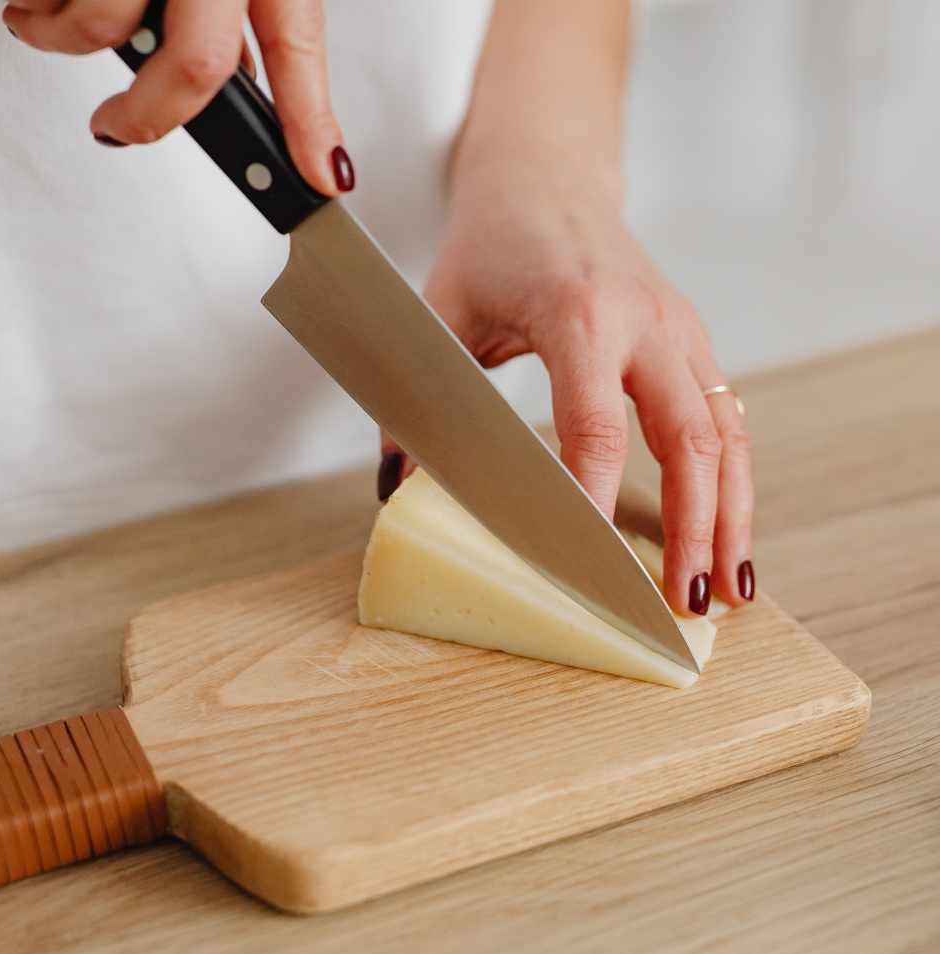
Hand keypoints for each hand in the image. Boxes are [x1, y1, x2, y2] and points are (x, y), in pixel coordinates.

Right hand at [2, 0, 353, 193]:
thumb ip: (251, 6)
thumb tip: (244, 80)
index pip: (297, 46)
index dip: (311, 126)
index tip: (321, 182)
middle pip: (193, 64)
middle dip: (147, 118)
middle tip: (116, 129)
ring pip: (105, 22)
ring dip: (64, 40)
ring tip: (47, 27)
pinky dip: (34, 0)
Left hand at [379, 162, 754, 615]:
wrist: (548, 177)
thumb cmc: (494, 240)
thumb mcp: (442, 310)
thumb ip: (419, 397)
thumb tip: (397, 487)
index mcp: (581, 314)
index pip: (596, 429)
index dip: (592, 505)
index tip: (586, 569)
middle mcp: (647, 322)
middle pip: (690, 440)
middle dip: (693, 528)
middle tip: (684, 602)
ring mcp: (681, 330)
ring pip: (726, 434)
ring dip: (730, 515)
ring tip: (725, 587)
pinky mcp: (693, 341)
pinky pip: (726, 418)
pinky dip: (732, 481)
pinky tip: (725, 530)